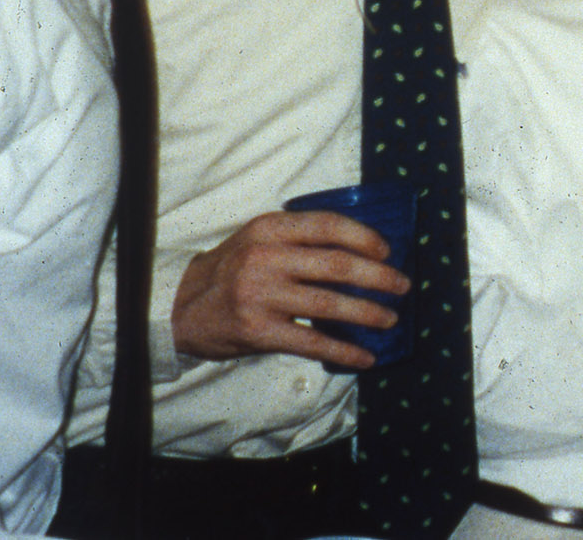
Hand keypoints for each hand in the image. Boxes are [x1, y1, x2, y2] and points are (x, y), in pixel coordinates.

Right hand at [172, 210, 409, 367]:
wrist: (180, 307)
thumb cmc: (232, 270)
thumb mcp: (259, 239)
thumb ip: (300, 239)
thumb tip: (362, 251)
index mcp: (270, 229)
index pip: (328, 225)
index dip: (364, 237)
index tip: (387, 251)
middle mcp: (266, 258)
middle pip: (337, 265)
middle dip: (378, 277)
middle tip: (403, 286)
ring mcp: (261, 295)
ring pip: (329, 304)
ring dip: (367, 313)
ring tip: (390, 319)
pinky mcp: (258, 331)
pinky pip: (311, 342)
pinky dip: (343, 350)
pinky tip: (364, 356)